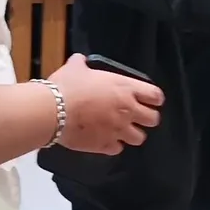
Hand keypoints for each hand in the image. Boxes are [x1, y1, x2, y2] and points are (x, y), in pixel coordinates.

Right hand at [46, 54, 163, 154]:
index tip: (150, 100)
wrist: (54, 110)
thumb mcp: (75, 68)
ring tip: (121, 130)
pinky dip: (113, 145)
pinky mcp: (105, 145)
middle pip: (153, 120)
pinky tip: (104, 139)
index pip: (155, 96)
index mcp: (125, 89)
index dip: (154, 98)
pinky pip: (117, 149)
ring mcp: (118, 130)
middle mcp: (127, 110)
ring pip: (139, 138)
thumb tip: (79, 59)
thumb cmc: (68, 86)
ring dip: (131, 134)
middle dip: (146, 118)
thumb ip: (81, 63)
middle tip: (136, 116)